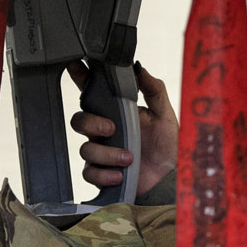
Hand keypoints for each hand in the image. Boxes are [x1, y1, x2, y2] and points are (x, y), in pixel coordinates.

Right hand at [69, 62, 177, 194]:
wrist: (168, 178)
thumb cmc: (166, 146)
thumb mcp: (164, 114)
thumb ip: (154, 90)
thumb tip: (140, 69)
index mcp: (118, 113)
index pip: (93, 93)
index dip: (80, 78)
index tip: (77, 68)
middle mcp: (105, 131)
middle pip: (79, 120)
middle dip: (91, 124)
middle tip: (111, 129)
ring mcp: (102, 152)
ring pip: (85, 149)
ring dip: (107, 154)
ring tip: (128, 158)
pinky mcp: (101, 173)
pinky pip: (89, 173)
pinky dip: (104, 174)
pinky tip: (120, 175)